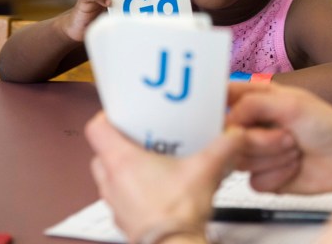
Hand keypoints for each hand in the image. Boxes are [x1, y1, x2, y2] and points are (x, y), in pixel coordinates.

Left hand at [85, 112, 243, 243]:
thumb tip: (234, 134)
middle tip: (143, 136)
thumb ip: (224, 146)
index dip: (108, 116)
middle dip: (120, 142)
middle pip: (102, 152)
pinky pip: (121, 197)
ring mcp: (115, 203)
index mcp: (122, 163)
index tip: (124, 112)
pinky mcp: (124, 220)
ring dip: (125, 168)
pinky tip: (159, 188)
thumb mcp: (206, 169)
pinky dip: (133, 190)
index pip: (96, 129)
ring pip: (109, 177)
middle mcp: (112, 182)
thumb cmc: (177, 216)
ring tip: (153, 161)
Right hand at [226, 83, 331, 194]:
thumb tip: (227, 118)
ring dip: (273, 157)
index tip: (229, 117)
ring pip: (240, 162)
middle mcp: (253, 126)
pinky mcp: (265, 177)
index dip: (217, 109)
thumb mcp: (290, 103)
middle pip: (228, 138)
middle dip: (261, 140)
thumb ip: (253, 104)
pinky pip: (254, 182)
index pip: (221, 99)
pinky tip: (294, 167)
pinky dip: (277, 175)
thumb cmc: (327, 124)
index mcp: (256, 101)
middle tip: (287, 135)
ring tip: (295, 149)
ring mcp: (257, 153)